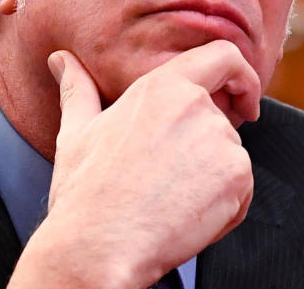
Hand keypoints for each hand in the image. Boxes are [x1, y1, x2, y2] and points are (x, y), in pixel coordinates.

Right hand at [10, 40, 258, 288]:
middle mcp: (196, 105)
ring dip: (212, 182)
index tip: (242, 98)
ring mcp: (220, 141)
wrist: (99, 247)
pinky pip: (243, 191)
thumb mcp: (76, 131)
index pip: (223, 56)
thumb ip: (78, 88)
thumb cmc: (85, 194)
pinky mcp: (237, 177)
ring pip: (232, 158)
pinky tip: (184, 219)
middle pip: (224, 121)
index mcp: (161, 86)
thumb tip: (60, 59)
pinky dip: (224, 209)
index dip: (241, 75)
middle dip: (206, 149)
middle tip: (169, 179)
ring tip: (168, 202)